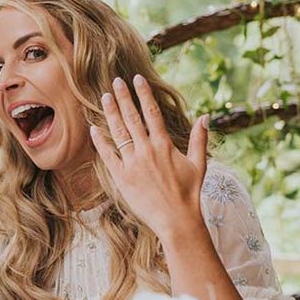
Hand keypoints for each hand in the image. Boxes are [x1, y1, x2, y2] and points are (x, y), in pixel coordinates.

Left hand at [90, 75, 209, 243]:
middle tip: (115, 82)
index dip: (143, 94)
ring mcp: (132, 164)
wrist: (177, 220)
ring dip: (111, 113)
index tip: (137, 79)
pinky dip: (100, 141)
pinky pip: (107, 156)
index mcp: (164, 145)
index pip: (151, 112)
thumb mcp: (199, 164)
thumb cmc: (189, 194)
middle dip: (123, 97)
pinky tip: (94, 128)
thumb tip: (205, 116)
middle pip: (132, 118)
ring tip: (105, 97)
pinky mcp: (121, 178)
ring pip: (118, 133)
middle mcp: (146, 151)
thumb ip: (200, 138)